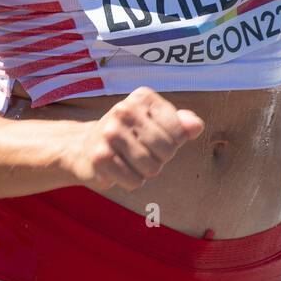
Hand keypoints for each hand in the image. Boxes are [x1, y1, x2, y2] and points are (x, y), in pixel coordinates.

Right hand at [66, 86, 204, 191]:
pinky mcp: (100, 157)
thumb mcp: (155, 123)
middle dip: (160, 159)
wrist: (83, 148)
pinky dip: (131, 182)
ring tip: (130, 161)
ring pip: (151, 168)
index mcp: (142, 97)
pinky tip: (119, 170)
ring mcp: (109, 133)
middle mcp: (124, 110)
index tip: (156, 139)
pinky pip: (134, 181)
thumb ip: (180, 123)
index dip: (173, 143)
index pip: (179, 131)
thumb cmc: (129, 135)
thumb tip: (197, 126)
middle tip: (144, 153)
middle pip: (167, 150)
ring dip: (145, 172)